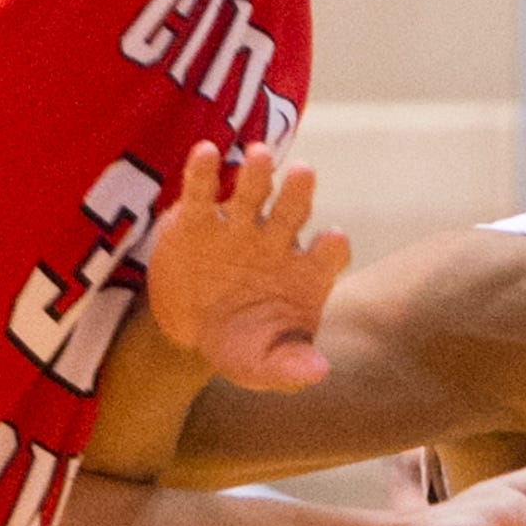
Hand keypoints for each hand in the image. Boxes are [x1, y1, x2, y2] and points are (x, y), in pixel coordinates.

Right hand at [147, 140, 352, 392]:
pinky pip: (203, 191)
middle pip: (294, 209)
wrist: (193, 333)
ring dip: (258, 173)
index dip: (332, 246)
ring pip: (252, 191)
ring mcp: (238, 227)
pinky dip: (204, 172)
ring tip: (259, 157)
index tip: (332, 241)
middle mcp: (277, 240)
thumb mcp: (265, 366)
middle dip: (299, 192)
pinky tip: (206, 153)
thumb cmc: (242, 346)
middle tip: (304, 173)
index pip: (329, 252)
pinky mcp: (198, 221)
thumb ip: (291, 369)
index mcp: (305, 272)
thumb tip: (318, 373)